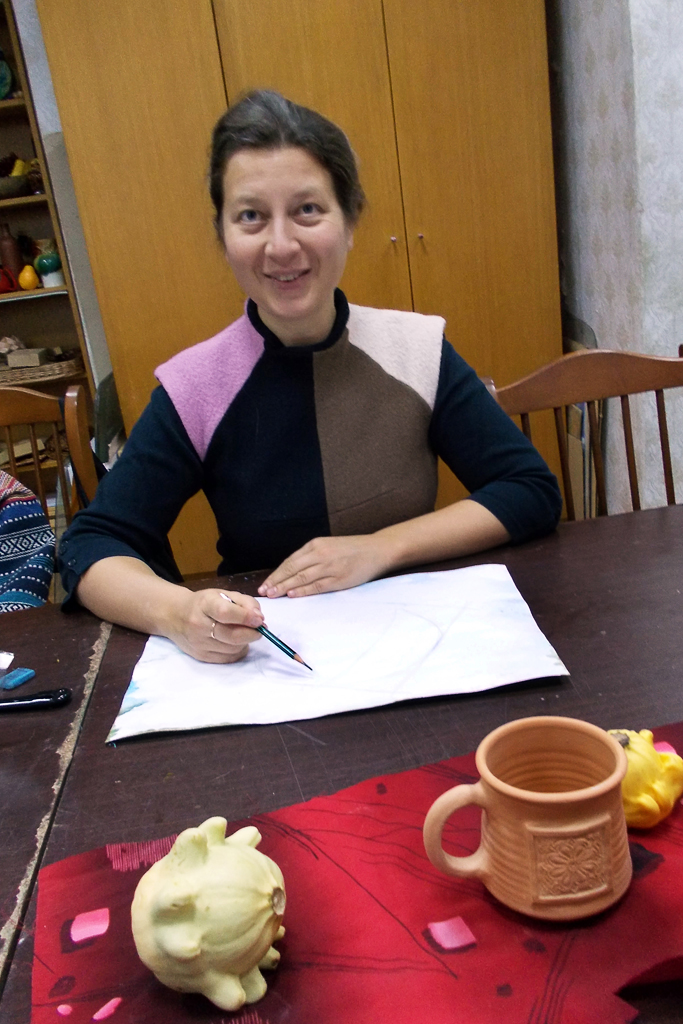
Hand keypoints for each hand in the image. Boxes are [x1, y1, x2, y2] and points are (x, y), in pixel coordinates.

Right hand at [166, 588, 263, 663]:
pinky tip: (237, 642)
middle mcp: (199, 625)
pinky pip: (227, 658)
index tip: (259, 619)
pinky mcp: (201, 656)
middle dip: (252, 633)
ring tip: (246, 633)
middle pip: (231, 635)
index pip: (226, 613)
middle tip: (259, 628)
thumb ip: (245, 602)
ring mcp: (198, 643)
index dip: (246, 617)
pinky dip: (238, 651)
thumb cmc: (204, 603)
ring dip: (246, 642)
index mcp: (205, 604)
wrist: (175, 616)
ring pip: (232, 649)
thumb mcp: (223, 594)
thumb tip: (260, 619)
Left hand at [258, 535, 393, 598]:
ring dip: (286, 587)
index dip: (277, 573)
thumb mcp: (329, 545)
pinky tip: (293, 594)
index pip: (290, 561)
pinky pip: (317, 585)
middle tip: (264, 592)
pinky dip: (304, 590)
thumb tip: (291, 572)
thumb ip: (311, 556)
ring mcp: (330, 566)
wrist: (377, 549)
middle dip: (277, 581)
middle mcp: (321, 554)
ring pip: (302, 578)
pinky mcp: (339, 578)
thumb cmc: (352, 549)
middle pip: (292, 569)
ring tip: (274, 595)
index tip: (265, 583)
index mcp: (316, 544)